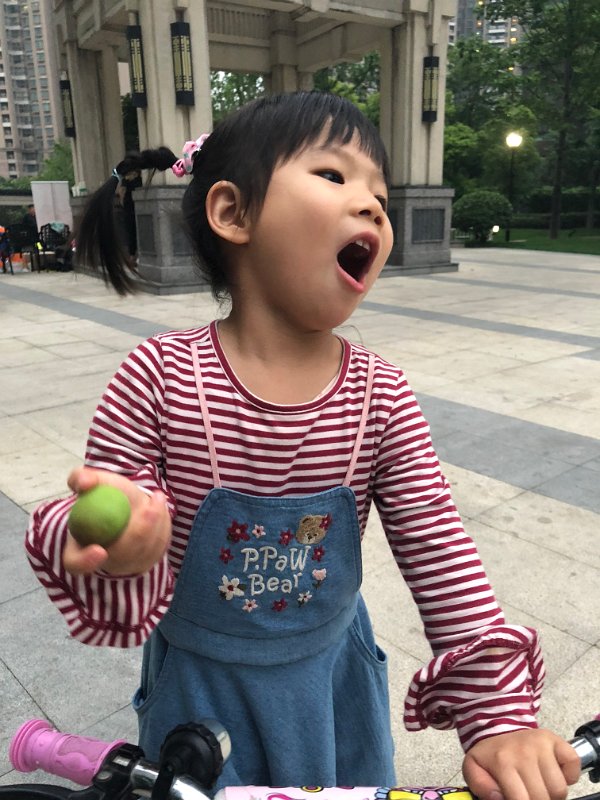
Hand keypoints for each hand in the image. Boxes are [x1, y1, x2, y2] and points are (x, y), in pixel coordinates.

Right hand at [63, 467, 171, 575]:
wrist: (127, 503)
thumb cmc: (106, 494)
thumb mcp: (92, 481)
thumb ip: (81, 478)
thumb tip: (84, 483)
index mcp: (78, 550)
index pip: (75, 564)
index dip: (85, 562)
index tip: (100, 550)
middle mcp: (101, 564)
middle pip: (121, 557)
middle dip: (138, 533)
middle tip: (151, 507)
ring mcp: (125, 566)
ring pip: (143, 551)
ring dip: (155, 524)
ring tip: (158, 497)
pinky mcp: (146, 561)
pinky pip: (158, 547)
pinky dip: (162, 525)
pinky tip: (160, 508)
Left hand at [463, 729, 579, 799]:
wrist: (498, 729)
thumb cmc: (490, 755)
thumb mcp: (473, 768)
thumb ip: (480, 786)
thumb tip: (497, 798)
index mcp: (502, 761)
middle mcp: (524, 751)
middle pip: (543, 797)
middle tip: (528, 794)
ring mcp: (542, 745)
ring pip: (559, 788)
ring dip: (552, 793)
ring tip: (538, 785)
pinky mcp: (556, 740)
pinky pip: (573, 765)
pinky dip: (568, 776)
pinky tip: (552, 773)